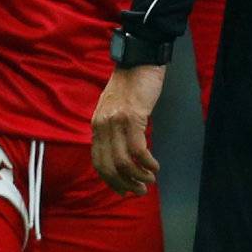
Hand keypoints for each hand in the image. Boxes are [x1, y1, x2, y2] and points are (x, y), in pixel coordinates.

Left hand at [92, 64, 166, 195]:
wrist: (139, 60)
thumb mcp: (114, 109)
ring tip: (151, 180)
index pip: (98, 161)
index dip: (111, 181)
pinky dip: (147, 162)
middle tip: (141, 191)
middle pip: (109, 166)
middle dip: (125, 184)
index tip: (124, 191)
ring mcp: (116, 122)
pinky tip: (155, 166)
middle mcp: (102, 125)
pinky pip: (138, 149)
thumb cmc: (131, 84)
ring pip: (123, 161)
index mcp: (96, 125)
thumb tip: (122, 153)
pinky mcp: (132, 117)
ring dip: (138, 176)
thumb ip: (113, 129)